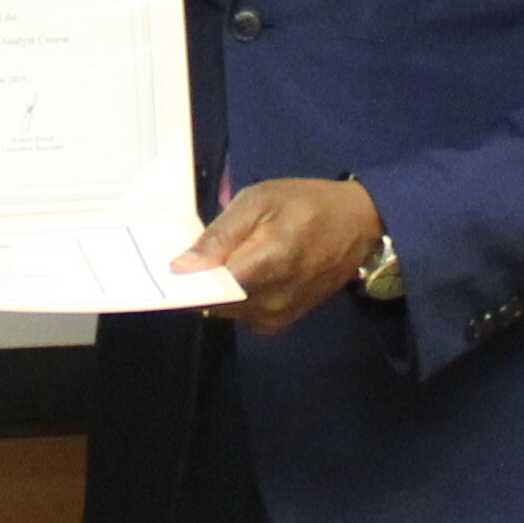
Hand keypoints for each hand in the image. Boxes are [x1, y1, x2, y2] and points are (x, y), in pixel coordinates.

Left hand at [174, 174, 382, 334]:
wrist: (357, 226)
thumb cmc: (306, 205)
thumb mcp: (259, 200)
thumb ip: (219, 235)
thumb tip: (181, 267)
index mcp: (265, 266)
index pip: (206, 290)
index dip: (183, 281)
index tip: (166, 266)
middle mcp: (269, 302)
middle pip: (212, 302)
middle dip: (199, 281)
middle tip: (198, 251)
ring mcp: (276, 317)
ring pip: (224, 310)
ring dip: (216, 288)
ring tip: (226, 256)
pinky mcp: (280, 322)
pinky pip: (241, 313)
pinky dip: (234, 296)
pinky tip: (243, 270)